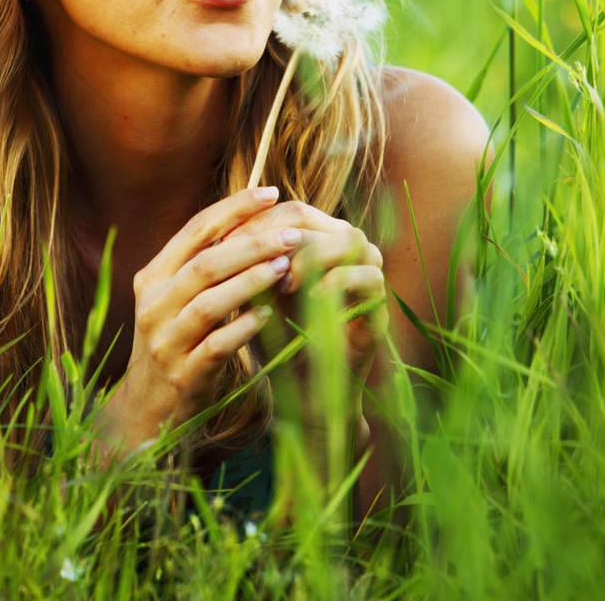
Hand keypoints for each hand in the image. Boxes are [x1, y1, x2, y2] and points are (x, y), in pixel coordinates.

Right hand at [112, 186, 299, 444]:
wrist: (146, 410)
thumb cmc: (176, 340)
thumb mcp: (177, 298)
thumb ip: (205, 262)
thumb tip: (253, 216)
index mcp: (153, 276)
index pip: (196, 230)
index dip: (234, 208)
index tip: (272, 193)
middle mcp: (154, 305)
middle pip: (206, 263)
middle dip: (253, 244)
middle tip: (293, 234)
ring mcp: (165, 341)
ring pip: (210, 302)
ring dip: (252, 281)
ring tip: (286, 267)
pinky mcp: (182, 374)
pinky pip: (216, 345)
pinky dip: (244, 327)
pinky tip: (270, 315)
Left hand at [222, 200, 388, 392]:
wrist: (299, 391)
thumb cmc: (275, 337)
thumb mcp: (257, 294)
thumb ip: (249, 261)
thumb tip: (225, 229)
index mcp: (319, 242)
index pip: (296, 212)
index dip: (264, 222)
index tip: (233, 242)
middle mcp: (347, 253)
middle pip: (322, 221)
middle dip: (286, 237)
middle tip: (261, 261)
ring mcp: (367, 277)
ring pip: (351, 239)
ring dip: (314, 254)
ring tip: (286, 281)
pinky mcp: (380, 308)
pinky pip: (370, 276)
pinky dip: (340, 280)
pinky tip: (314, 297)